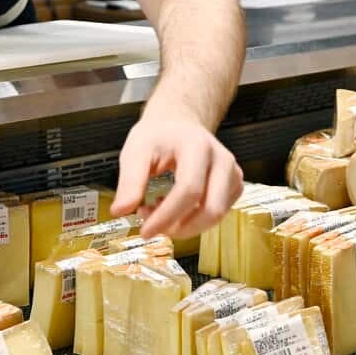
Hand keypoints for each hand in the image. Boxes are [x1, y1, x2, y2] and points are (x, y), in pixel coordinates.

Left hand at [110, 91, 243, 239]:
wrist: (178, 124)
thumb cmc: (159, 136)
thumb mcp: (136, 150)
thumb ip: (130, 181)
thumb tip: (121, 211)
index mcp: (198, 146)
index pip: (189, 190)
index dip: (167, 216)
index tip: (145, 231)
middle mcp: (222, 159)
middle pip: (210, 209)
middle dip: (180, 227)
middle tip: (152, 226)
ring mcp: (232, 173)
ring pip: (216, 216)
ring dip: (186, 225)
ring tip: (159, 211)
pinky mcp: (234, 186)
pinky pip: (218, 214)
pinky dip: (195, 219)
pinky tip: (175, 207)